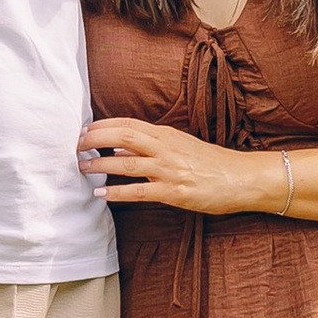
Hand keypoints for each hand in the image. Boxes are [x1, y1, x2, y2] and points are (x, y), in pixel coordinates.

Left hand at [78, 118, 276, 216]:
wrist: (243, 179)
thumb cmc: (213, 164)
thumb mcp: (181, 147)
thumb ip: (152, 147)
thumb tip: (119, 149)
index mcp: (167, 134)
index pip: (128, 123)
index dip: (102, 125)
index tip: (83, 130)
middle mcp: (166, 148)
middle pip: (123, 136)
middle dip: (95, 138)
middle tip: (74, 145)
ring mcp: (169, 169)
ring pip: (126, 163)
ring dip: (99, 164)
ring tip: (81, 167)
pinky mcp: (174, 191)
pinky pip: (138, 191)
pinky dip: (116, 192)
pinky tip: (100, 194)